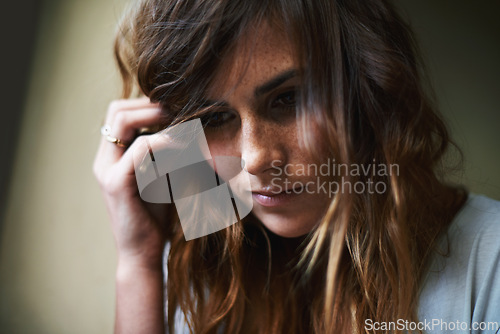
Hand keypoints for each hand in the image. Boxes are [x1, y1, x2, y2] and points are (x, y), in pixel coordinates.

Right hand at [93, 97, 171, 270]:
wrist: (144, 254)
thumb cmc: (156, 217)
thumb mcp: (161, 177)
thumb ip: (165, 154)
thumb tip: (188, 127)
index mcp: (112, 157)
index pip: (120, 112)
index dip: (147, 104)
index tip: (177, 108)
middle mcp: (104, 159)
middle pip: (117, 110)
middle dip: (150, 105)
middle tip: (181, 110)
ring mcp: (106, 170)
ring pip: (125, 121)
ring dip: (159, 117)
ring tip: (186, 126)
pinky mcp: (116, 182)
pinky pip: (141, 147)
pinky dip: (166, 141)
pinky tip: (186, 148)